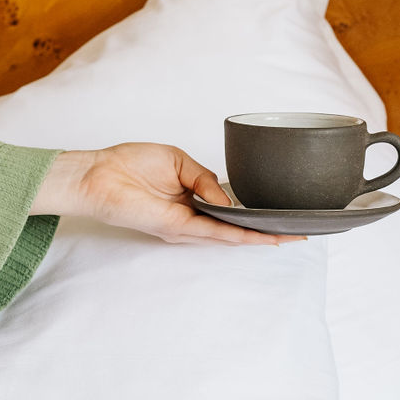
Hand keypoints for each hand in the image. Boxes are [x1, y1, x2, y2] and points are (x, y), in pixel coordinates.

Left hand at [29, 144, 305, 246]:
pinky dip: (240, 235)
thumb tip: (228, 199)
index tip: (281, 213)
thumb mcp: (178, 161)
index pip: (230, 208)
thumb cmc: (129, 164)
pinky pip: (216, 233)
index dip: (255, 212)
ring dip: (262, 237)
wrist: (99, 175)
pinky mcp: (178, 228)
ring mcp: (187, 225)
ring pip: (232, 235)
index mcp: (193, 198)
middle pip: (237, 228)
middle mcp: (193, 216)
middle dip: (268, 232)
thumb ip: (206, 180)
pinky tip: (261, 237)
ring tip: (292, 238)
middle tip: (300, 234)